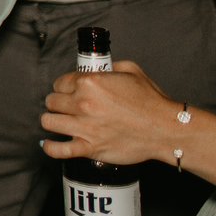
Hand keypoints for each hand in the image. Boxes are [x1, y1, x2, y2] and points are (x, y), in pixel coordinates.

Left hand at [40, 59, 178, 166]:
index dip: (65, 87)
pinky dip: (50, 147)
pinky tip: (50, 143)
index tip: (71, 92)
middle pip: (52, 101)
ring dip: (54, 120)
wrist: (166, 129)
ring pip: (48, 121)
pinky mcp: (91, 147)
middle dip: (59, 103)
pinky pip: (58, 149)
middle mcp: (83, 103)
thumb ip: (109, 65)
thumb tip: (98, 67)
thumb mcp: (131, 70)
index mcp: (90, 82)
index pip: (59, 83)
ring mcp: (85, 127)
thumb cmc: (152, 102)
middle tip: (69, 106)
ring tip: (62, 121)